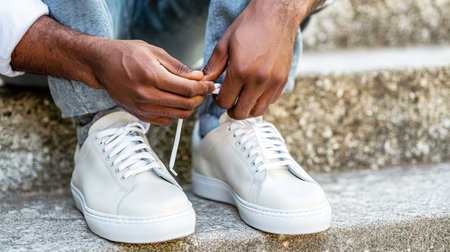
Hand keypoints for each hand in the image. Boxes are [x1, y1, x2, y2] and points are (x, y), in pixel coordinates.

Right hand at [91, 39, 214, 125]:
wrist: (102, 65)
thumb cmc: (127, 54)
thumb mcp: (154, 52)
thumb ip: (178, 67)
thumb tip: (198, 77)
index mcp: (152, 76)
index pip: (187, 89)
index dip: (204, 88)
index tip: (211, 85)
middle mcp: (146, 95)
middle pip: (185, 104)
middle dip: (199, 98)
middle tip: (203, 90)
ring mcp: (142, 108)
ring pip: (177, 115)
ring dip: (189, 107)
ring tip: (191, 96)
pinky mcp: (139, 115)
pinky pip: (165, 121)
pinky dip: (174, 113)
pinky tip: (174, 102)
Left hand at [203, 0, 311, 118]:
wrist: (276, 16)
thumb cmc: (251, 26)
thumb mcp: (224, 44)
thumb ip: (213, 67)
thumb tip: (205, 83)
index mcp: (241, 71)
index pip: (225, 102)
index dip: (218, 100)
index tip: (219, 94)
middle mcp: (259, 80)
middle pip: (241, 112)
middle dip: (231, 109)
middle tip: (228, 100)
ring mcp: (273, 83)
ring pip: (257, 111)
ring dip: (246, 108)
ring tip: (241, 97)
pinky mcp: (283, 82)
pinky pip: (270, 102)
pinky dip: (260, 100)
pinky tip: (254, 89)